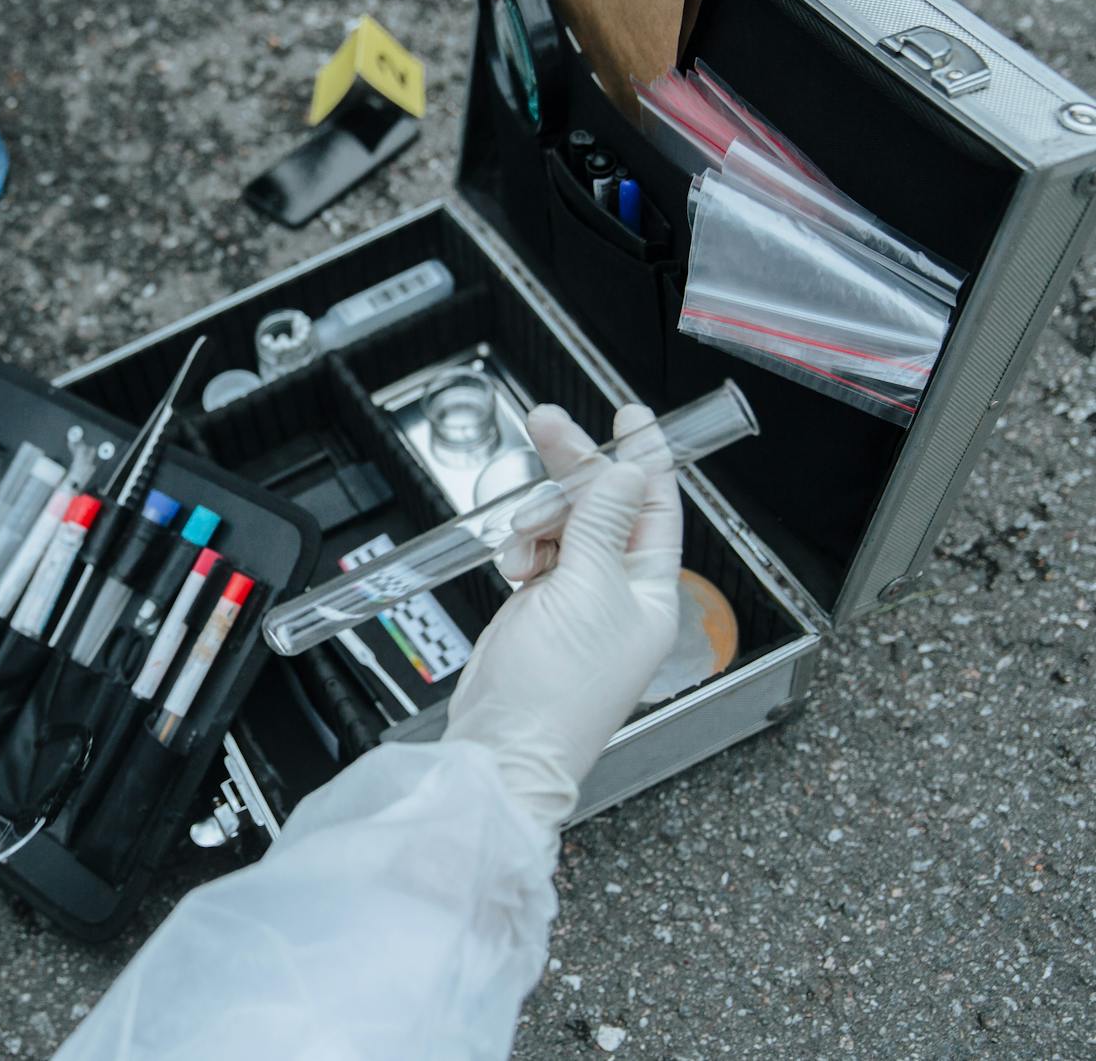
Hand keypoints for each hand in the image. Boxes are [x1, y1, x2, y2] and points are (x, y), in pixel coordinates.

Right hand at [444, 404, 682, 833]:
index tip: (630, 415)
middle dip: (575, 468)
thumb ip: (602, 524)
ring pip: (562, 525)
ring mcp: (576, 597)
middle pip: (602, 506)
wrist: (503, 744)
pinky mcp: (538, 604)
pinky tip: (512, 562)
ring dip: (539, 518)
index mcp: (651, 590)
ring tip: (521, 536)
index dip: (643, 458)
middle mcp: (618, 590)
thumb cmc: (556, 691)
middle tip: (546, 425)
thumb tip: (626, 473)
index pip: (655, 506)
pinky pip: (533, 552)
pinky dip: (519, 547)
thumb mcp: (586, 590)